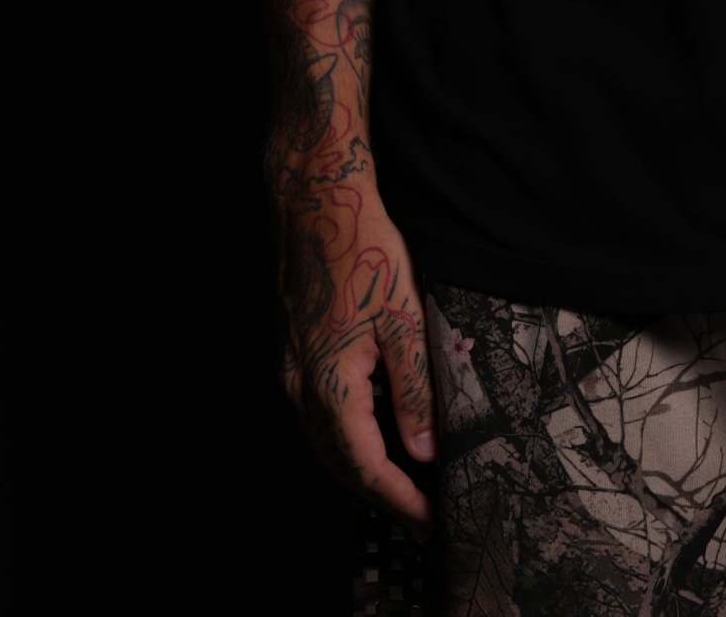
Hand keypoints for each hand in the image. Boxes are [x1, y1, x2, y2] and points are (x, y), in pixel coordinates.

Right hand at [275, 179, 436, 537]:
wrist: (317, 202)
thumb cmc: (363, 252)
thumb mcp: (404, 319)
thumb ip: (413, 390)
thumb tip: (424, 450)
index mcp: (329, 386)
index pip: (366, 467)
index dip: (401, 499)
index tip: (431, 522)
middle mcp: (302, 387)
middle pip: (342, 465)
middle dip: (384, 494)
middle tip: (423, 516)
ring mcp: (294, 370)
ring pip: (328, 442)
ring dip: (366, 468)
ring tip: (408, 482)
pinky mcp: (296, 352)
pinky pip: (322, 414)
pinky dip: (352, 435)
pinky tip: (381, 429)